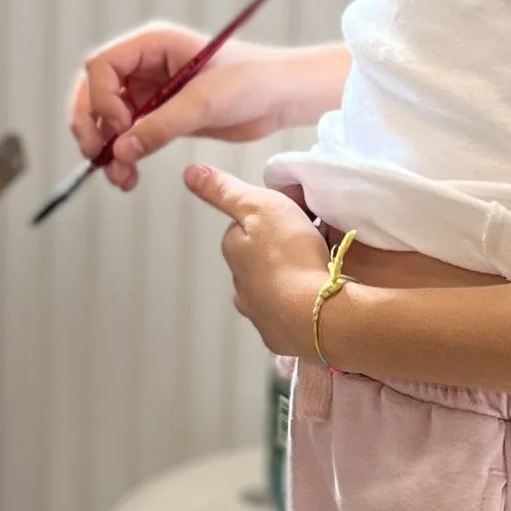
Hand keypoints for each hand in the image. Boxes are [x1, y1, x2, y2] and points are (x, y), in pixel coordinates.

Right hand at [66, 23, 309, 191]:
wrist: (281, 97)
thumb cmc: (252, 80)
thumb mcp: (205, 102)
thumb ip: (161, 125)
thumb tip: (121, 150)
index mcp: (153, 44)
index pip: (102, 66)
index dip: (102, 98)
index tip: (122, 126)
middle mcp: (145, 65)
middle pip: (94, 92)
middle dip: (91, 125)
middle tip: (97, 156)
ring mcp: (151, 90)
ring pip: (107, 118)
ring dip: (106, 147)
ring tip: (119, 177)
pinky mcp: (161, 115)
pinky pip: (129, 136)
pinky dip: (123, 156)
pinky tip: (129, 176)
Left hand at [185, 165, 332, 354]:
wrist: (319, 315)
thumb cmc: (290, 256)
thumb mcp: (259, 205)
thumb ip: (224, 190)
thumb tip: (190, 173)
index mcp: (233, 251)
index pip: (246, 223)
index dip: (272, 212)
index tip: (297, 210)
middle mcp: (240, 287)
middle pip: (260, 256)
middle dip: (281, 247)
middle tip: (312, 238)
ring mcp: (262, 316)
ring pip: (276, 286)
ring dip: (292, 276)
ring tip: (320, 267)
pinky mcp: (285, 337)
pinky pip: (293, 313)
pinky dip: (304, 302)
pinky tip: (321, 295)